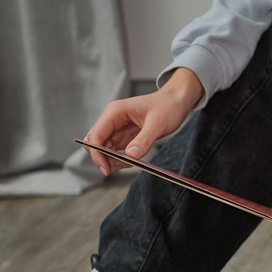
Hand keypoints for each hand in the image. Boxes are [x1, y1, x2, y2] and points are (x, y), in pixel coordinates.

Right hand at [84, 68, 203, 174]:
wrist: (175, 102)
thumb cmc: (167, 107)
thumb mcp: (158, 124)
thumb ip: (144, 140)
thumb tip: (131, 156)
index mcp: (114, 112)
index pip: (95, 136)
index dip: (97, 154)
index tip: (106, 170)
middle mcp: (112, 120)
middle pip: (95, 143)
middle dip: (104, 158)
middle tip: (124, 165)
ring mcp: (117, 128)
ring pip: (103, 149)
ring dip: (113, 160)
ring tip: (132, 163)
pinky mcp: (124, 136)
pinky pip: (114, 150)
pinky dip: (120, 158)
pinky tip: (133, 161)